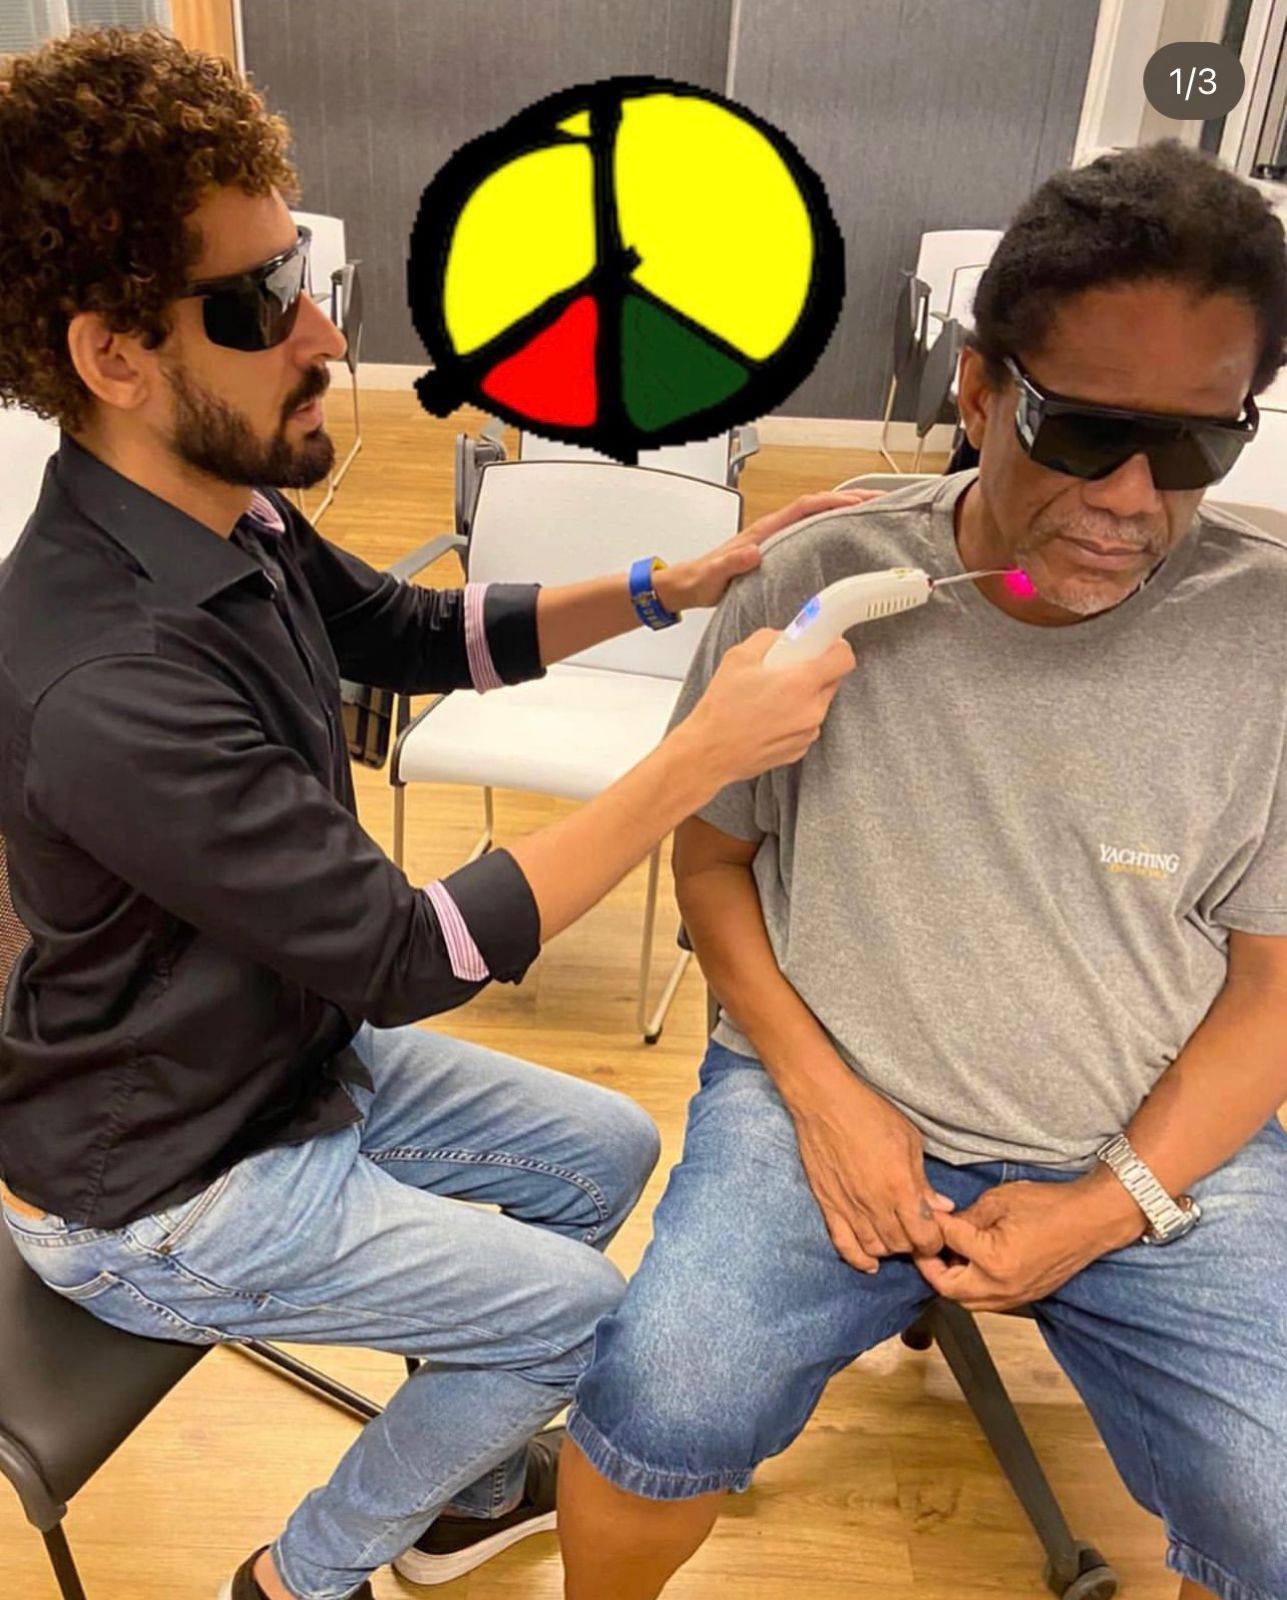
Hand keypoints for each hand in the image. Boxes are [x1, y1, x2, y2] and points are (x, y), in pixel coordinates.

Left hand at [655, 490, 883, 613]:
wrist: (687, 586)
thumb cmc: (701, 581)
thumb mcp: (713, 575)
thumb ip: (729, 563)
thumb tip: (752, 551)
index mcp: (762, 532)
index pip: (803, 508)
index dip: (830, 501)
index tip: (856, 501)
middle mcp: (771, 531)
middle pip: (816, 507)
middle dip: (847, 500)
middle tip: (877, 501)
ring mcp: (775, 540)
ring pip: (815, 518)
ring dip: (842, 512)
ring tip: (871, 514)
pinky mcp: (776, 552)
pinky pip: (809, 533)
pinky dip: (830, 529)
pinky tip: (844, 538)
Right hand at [677, 629, 854, 788]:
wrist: (710, 753)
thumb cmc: (721, 710)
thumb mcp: (738, 657)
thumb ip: (769, 639)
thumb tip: (785, 636)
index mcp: (800, 684)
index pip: (844, 658)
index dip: (835, 647)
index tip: (823, 645)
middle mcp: (811, 710)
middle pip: (831, 680)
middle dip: (813, 670)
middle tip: (785, 670)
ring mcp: (808, 732)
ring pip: (818, 703)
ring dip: (802, 695)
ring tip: (769, 698)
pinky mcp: (801, 748)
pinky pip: (807, 724)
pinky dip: (794, 717)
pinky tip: (768, 717)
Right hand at [784, 1060, 955, 1272]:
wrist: (825, 1103)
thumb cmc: (870, 1114)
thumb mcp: (909, 1140)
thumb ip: (924, 1180)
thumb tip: (942, 1207)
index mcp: (900, 1186)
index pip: (924, 1235)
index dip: (935, 1241)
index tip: (936, 1233)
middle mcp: (875, 1204)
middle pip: (901, 1246)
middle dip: (914, 1244)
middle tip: (916, 1231)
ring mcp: (849, 1208)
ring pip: (875, 1249)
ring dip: (890, 1249)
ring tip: (895, 1236)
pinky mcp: (828, 1206)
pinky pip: (844, 1245)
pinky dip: (858, 1259)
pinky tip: (870, 1263)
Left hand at [916, 1177, 1140, 1311]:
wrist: (1090, 1220)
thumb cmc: (1049, 1206)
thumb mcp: (999, 1201)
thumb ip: (967, 1217)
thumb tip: (945, 1224)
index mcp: (993, 1261)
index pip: (947, 1245)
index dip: (934, 1226)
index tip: (926, 1215)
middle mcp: (1002, 1287)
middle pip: (949, 1289)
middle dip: (932, 1267)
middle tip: (926, 1245)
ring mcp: (1015, 1296)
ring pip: (968, 1300)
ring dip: (952, 1280)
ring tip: (947, 1253)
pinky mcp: (1025, 1297)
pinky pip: (988, 1301)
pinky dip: (973, 1286)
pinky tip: (972, 1263)